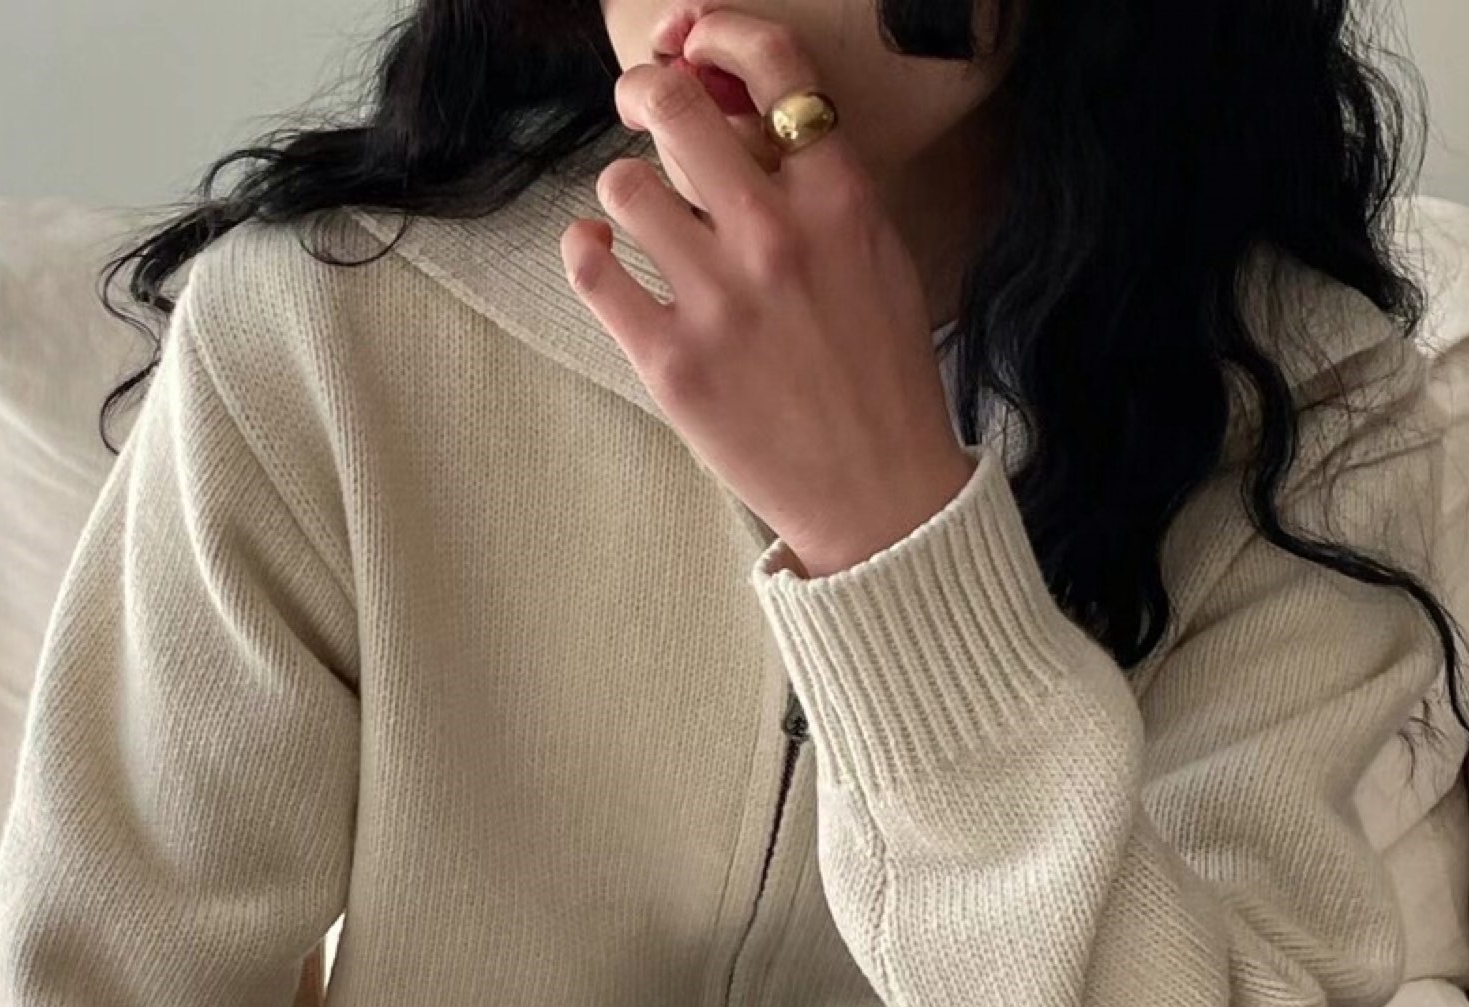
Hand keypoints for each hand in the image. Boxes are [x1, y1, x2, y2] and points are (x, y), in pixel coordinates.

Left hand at [560, 8, 975, 578]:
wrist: (879, 497)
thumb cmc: (881, 379)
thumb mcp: (881, 260)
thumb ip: (823, 188)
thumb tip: (753, 122)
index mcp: (837, 203)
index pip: (775, 66)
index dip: (721, 33)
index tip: (696, 42)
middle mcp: (774, 239)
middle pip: (673, 107)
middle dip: (645, 90)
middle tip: (640, 103)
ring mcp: (718, 301)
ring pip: (623, 185)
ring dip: (624, 190)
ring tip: (641, 219)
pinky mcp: (671, 361)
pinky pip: (592, 269)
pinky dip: (586, 251)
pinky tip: (601, 255)